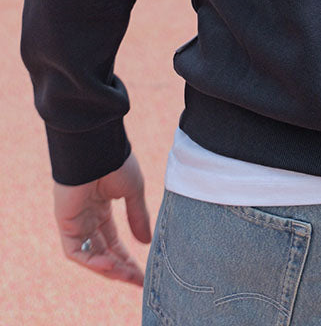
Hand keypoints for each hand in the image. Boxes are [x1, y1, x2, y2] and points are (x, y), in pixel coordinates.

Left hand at [52, 151, 151, 285]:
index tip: (143, 273)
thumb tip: (147, 242)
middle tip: (138, 281)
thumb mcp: (133, 192)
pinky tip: (110, 264)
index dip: (127, 258)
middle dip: (121, 268)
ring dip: (109, 268)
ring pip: (90, 255)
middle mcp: (87, 218)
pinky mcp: (66, 223)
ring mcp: (76, 222)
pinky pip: (76, 251)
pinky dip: (92, 261)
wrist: (97, 147)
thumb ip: (138, 217)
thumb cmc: (116, 162)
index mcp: (102, 208)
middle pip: (103, 252)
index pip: (114, 241)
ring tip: (128, 276)